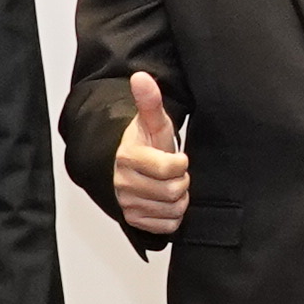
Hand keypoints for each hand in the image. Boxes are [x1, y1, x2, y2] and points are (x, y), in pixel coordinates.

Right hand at [110, 70, 188, 235]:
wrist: (129, 168)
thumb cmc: (145, 145)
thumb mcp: (152, 123)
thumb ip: (149, 101)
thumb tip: (141, 77)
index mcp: (128, 158)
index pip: (169, 169)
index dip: (180, 163)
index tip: (177, 157)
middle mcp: (123, 184)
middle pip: (173, 191)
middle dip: (180, 181)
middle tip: (173, 172)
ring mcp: (127, 204)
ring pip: (172, 209)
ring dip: (177, 198)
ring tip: (168, 185)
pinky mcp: (134, 221)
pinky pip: (167, 226)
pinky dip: (172, 215)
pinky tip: (165, 201)